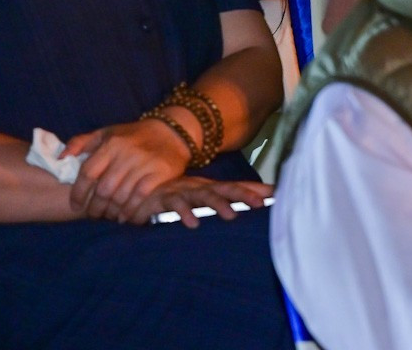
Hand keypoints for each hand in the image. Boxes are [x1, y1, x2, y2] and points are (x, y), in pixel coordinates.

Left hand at [65, 118, 193, 222]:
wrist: (172, 132)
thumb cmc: (133, 136)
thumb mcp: (107, 133)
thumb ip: (81, 142)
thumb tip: (61, 158)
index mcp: (111, 144)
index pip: (87, 173)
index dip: (78, 193)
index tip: (75, 206)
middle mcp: (127, 153)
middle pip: (104, 189)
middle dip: (95, 207)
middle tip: (94, 215)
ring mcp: (145, 163)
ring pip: (120, 195)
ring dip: (112, 211)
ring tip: (109, 216)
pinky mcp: (160, 172)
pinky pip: (140, 197)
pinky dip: (130, 210)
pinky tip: (125, 216)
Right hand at [129, 177, 271, 228]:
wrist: (134, 196)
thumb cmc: (172, 199)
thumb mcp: (197, 202)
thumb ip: (220, 203)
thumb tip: (244, 209)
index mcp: (209, 188)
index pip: (236, 187)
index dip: (256, 189)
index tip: (277, 194)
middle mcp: (198, 187)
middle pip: (225, 189)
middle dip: (244, 194)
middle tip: (260, 203)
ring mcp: (181, 192)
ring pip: (203, 196)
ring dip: (217, 205)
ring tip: (231, 216)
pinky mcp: (162, 200)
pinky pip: (174, 206)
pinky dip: (183, 213)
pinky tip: (192, 223)